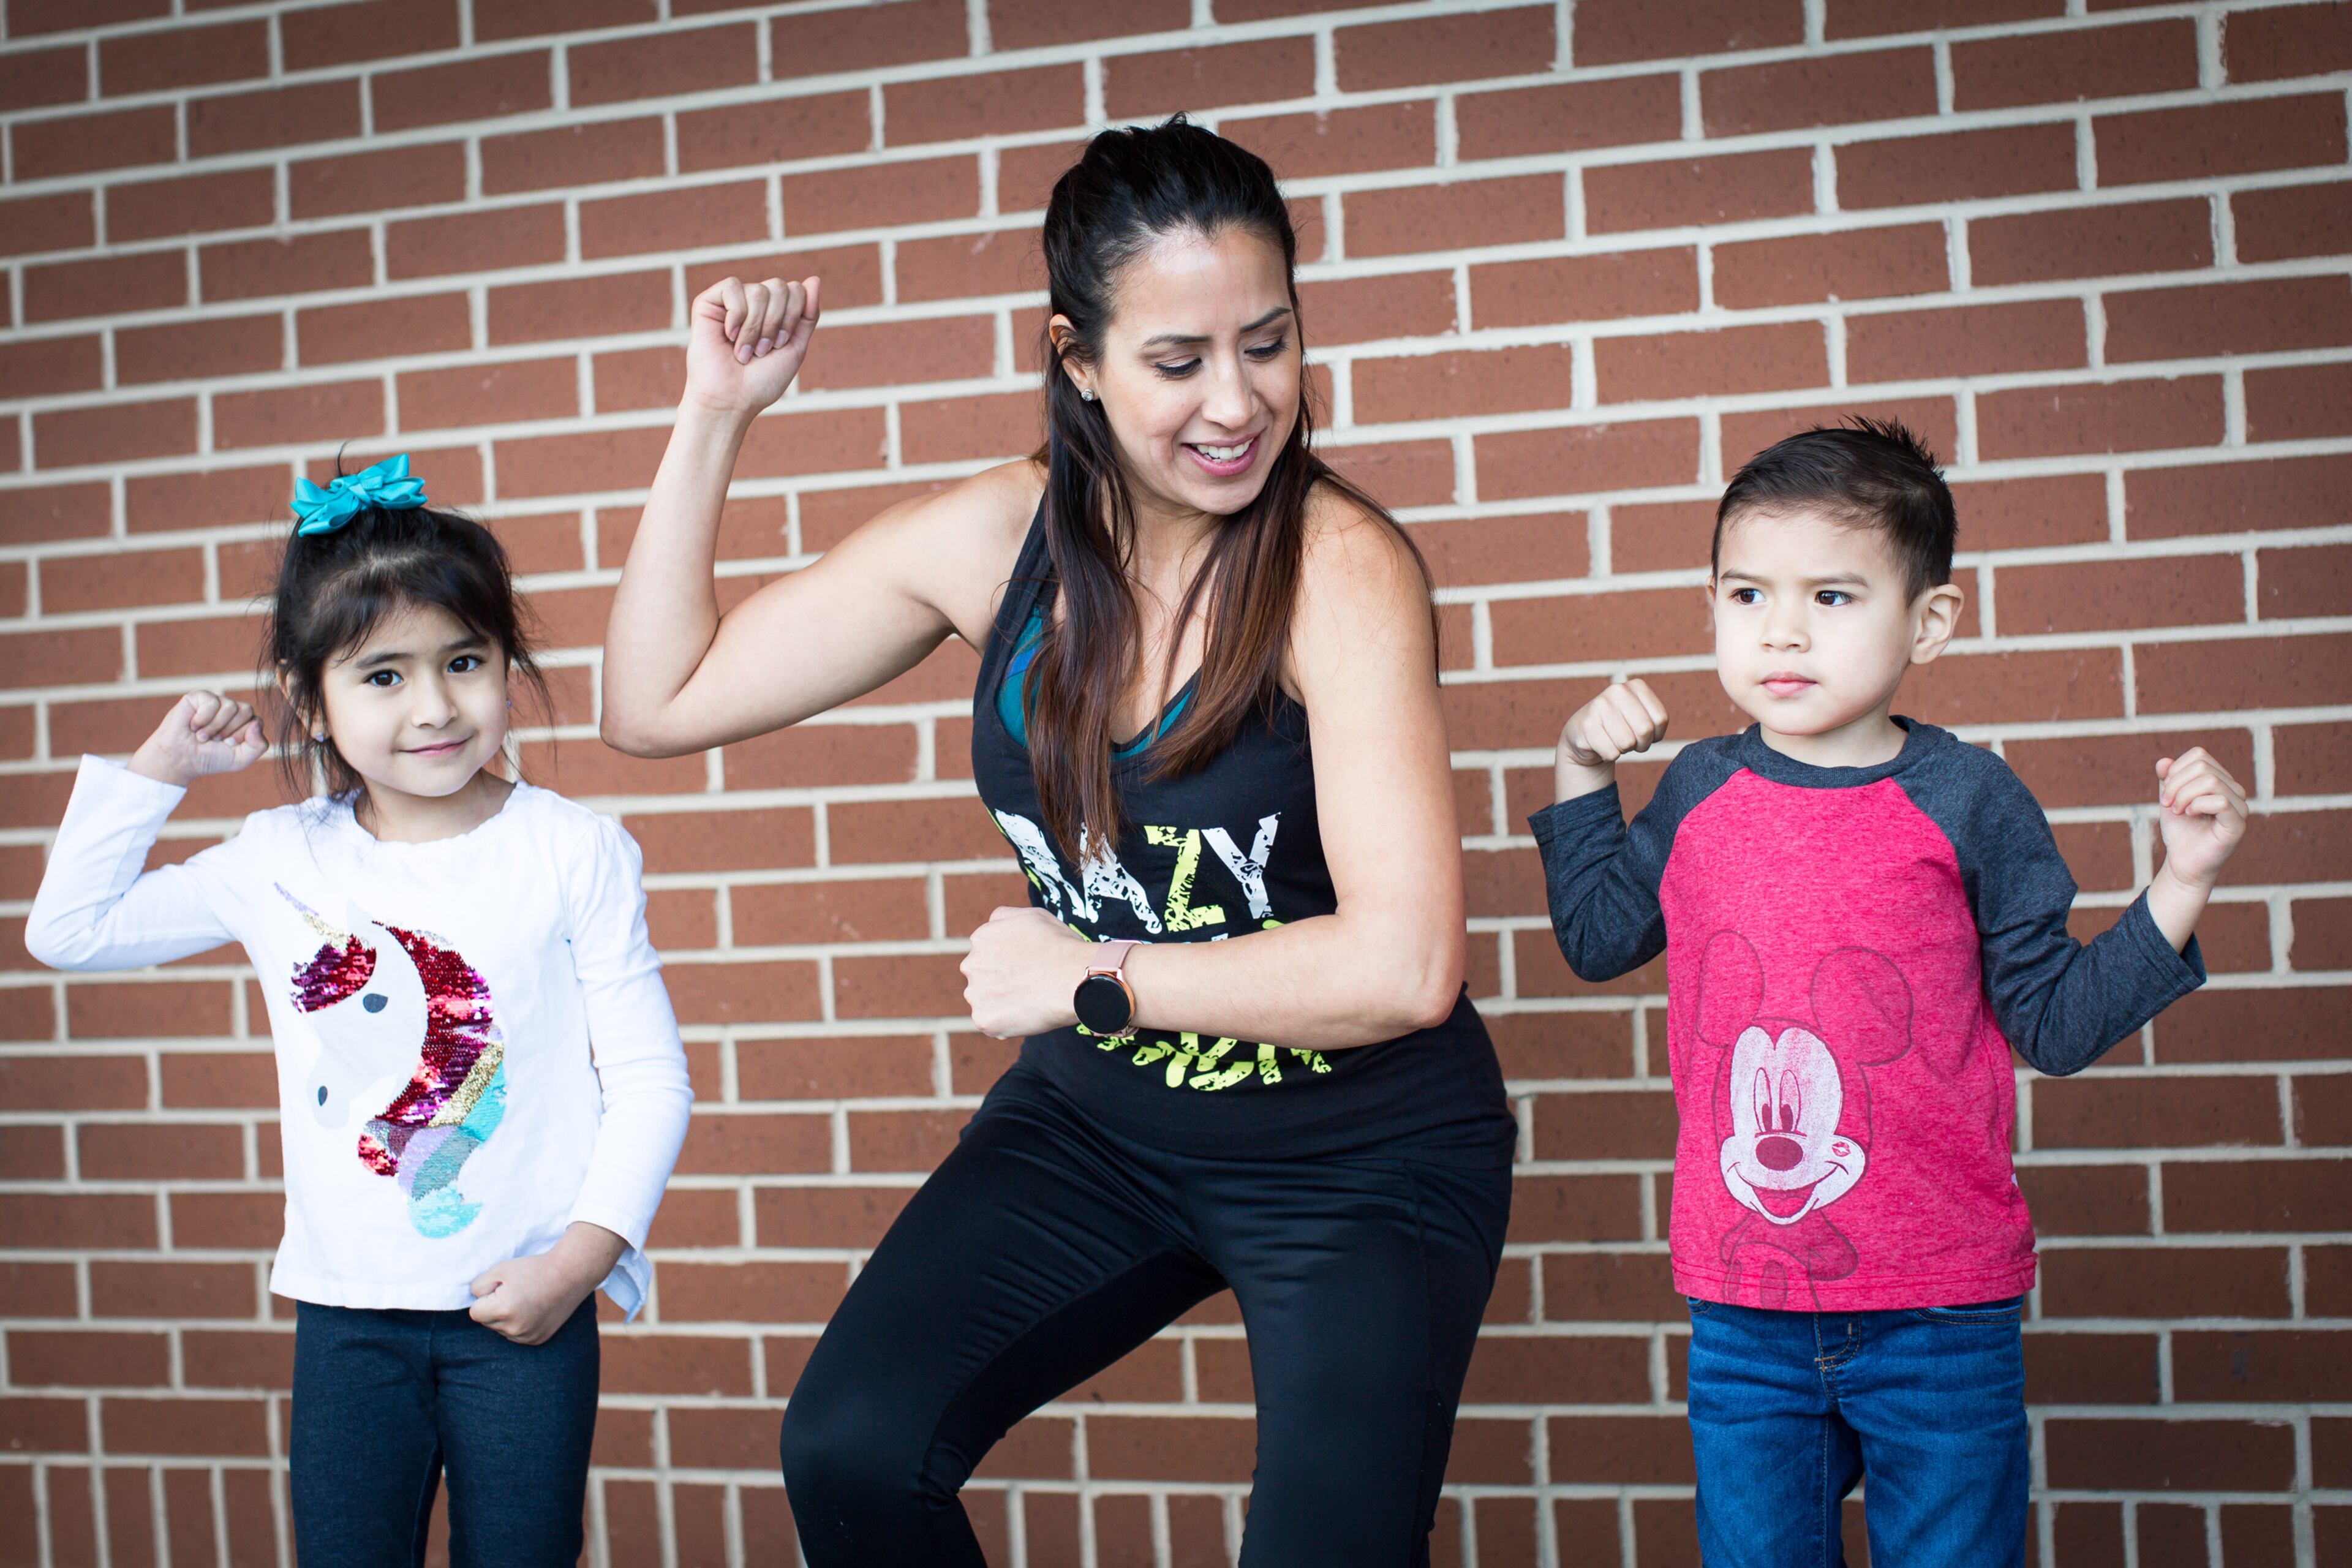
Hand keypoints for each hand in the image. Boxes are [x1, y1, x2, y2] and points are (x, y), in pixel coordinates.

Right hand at [127, 691, 265, 787]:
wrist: (180, 759)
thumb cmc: (210, 758)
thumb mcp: (240, 759)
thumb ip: (258, 746)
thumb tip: (257, 724)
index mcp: (244, 722)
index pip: (256, 721)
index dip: (242, 735)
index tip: (227, 745)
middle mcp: (232, 710)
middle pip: (246, 710)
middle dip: (230, 730)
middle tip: (215, 740)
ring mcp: (216, 702)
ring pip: (230, 706)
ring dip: (215, 727)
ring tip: (202, 736)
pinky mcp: (199, 697)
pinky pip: (212, 701)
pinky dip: (203, 718)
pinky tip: (193, 726)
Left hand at [468, 1222, 624, 1344]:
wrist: (570, 1274)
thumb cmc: (533, 1269)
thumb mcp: (500, 1269)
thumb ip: (478, 1286)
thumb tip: (474, 1301)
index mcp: (502, 1310)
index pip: (475, 1312)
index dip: (485, 1298)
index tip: (501, 1287)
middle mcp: (514, 1328)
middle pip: (487, 1323)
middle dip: (494, 1308)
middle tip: (514, 1291)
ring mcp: (527, 1336)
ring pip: (501, 1330)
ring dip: (506, 1317)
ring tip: (526, 1299)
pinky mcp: (538, 1340)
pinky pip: (517, 1335)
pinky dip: (520, 1324)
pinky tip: (533, 1309)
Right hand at [683, 274, 821, 419]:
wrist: (732, 399)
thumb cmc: (761, 380)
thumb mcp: (795, 347)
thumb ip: (808, 314)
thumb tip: (814, 278)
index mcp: (775, 312)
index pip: (796, 290)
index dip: (793, 318)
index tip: (779, 345)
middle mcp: (754, 302)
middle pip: (779, 286)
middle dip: (776, 323)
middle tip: (762, 350)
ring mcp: (731, 301)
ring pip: (758, 290)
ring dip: (755, 328)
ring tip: (744, 351)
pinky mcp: (708, 302)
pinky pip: (732, 287)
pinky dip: (736, 316)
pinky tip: (728, 335)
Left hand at [961, 905, 1096, 1038]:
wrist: (1073, 979)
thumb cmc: (1060, 946)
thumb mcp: (1032, 916)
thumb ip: (1004, 916)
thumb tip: (992, 923)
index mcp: (982, 938)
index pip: (988, 953)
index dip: (1009, 962)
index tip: (1028, 967)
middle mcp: (971, 964)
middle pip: (983, 977)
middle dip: (1001, 982)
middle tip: (1030, 985)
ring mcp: (975, 994)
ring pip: (985, 1001)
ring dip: (1002, 1003)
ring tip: (1030, 1000)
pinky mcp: (984, 1019)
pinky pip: (992, 1024)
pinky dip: (1007, 1023)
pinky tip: (1028, 1014)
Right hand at [1555, 678, 1667, 798]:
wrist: (1584, 733)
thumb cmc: (1621, 728)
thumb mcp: (1643, 719)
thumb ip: (1656, 722)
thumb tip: (1647, 730)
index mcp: (1636, 686)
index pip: (1661, 719)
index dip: (1655, 735)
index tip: (1642, 732)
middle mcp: (1618, 691)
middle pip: (1645, 730)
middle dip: (1640, 744)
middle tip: (1630, 741)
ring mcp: (1600, 706)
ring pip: (1627, 743)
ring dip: (1624, 749)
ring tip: (1614, 740)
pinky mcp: (1587, 725)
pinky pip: (1611, 752)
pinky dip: (1609, 755)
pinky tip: (1601, 745)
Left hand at [2152, 747, 2248, 890]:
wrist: (2183, 862)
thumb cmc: (2180, 831)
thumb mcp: (2169, 799)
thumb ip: (2167, 779)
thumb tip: (2163, 761)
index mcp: (2220, 780)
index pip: (2199, 755)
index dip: (2176, 770)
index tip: (2165, 791)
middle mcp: (2234, 790)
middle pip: (2202, 766)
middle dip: (2176, 784)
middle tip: (2167, 804)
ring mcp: (2240, 806)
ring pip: (2210, 781)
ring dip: (2184, 795)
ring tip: (2177, 810)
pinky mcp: (2238, 824)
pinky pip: (2220, 801)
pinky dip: (2197, 805)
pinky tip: (2190, 815)